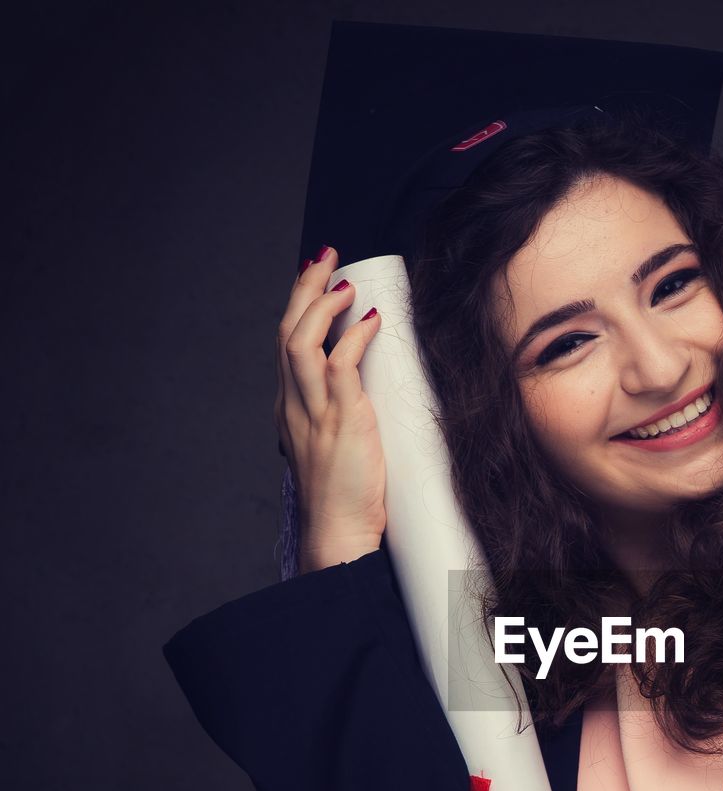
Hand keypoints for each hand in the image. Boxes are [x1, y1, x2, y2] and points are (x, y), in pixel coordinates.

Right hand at [275, 246, 384, 571]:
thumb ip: (344, 417)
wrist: (339, 534)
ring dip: (321, 304)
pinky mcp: (340, 423)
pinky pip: (338, 367)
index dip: (299, 307)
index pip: (286, 345)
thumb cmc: (346, 499)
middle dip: (304, 289)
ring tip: (342, 279)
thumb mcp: (338, 448)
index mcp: (290, 410)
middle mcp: (294, 406)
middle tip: (324, 256)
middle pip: (287, 332)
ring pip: (301, 342)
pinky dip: (352, 338)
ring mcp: (313, 413)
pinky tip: (368, 319)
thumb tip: (369, 394)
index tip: (316, 278)